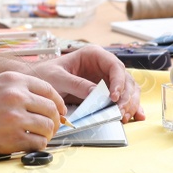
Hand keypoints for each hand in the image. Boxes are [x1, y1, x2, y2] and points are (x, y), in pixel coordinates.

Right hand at [0, 72, 66, 156]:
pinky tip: (32, 144)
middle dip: (55, 119)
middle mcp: (16, 97)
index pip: (48, 89)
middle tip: (52, 126)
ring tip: (42, 136)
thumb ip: (15, 86)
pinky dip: (39, 145)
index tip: (60, 110)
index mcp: (13, 80)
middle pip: (51, 108)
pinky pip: (38, 143)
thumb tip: (41, 96)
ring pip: (47, 126)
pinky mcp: (11, 139)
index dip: (58, 101)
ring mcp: (14, 119)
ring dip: (48, 133)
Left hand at [24, 46, 144, 121]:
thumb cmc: (45, 74)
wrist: (37, 82)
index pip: (115, 65)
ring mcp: (106, 78)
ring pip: (128, 90)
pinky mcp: (106, 92)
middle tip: (120, 112)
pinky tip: (136, 116)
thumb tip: (96, 93)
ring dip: (130, 104)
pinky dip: (130, 107)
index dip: (119, 81)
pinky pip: (123, 99)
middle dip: (126, 96)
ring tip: (123, 117)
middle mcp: (103, 65)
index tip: (114, 97)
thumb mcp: (57, 78)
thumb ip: (76, 84)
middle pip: (125, 79)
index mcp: (94, 54)